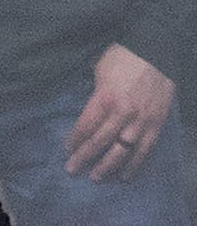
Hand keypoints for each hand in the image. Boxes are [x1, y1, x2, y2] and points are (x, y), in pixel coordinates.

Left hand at [64, 43, 174, 180]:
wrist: (158, 48)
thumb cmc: (124, 57)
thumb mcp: (99, 72)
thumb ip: (94, 97)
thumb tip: (86, 117)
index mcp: (105, 99)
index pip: (84, 129)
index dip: (73, 142)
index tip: (67, 150)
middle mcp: (123, 113)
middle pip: (99, 143)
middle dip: (83, 159)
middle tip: (72, 170)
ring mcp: (142, 120)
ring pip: (122, 152)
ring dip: (107, 167)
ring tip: (95, 177)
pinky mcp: (157, 123)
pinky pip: (145, 149)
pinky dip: (134, 165)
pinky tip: (125, 176)